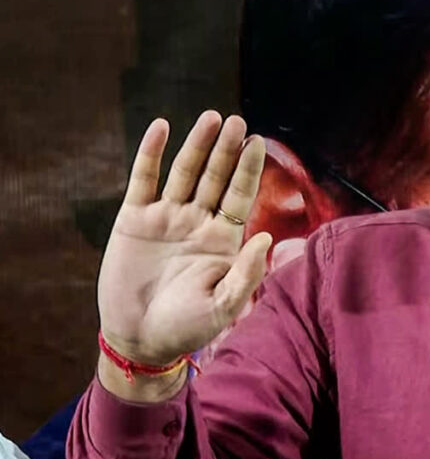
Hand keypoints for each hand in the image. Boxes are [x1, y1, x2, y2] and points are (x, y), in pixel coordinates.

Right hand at [97, 112, 270, 380]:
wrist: (141, 339)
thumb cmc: (188, 328)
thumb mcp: (224, 306)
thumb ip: (246, 273)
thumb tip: (265, 237)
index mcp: (223, 238)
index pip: (240, 194)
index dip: (247, 169)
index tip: (257, 142)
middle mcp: (198, 221)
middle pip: (216, 177)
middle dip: (226, 150)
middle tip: (237, 121)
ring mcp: (167, 217)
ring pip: (184, 172)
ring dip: (197, 145)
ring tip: (211, 118)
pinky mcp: (134, 219)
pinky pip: (144, 179)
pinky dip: (151, 153)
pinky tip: (161, 127)